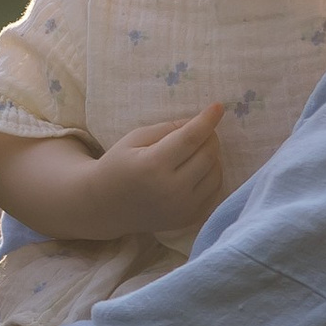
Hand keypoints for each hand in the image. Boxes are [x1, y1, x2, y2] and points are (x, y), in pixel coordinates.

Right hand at [86, 106, 226, 238]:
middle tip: (201, 130)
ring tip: (196, 150)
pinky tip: (198, 169)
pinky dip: (212, 175)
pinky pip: (215, 191)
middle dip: (210, 136)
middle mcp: (171, 189)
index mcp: (153, 165)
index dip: (207, 120)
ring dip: (212, 156)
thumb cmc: (118, 166)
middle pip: (207, 154)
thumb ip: (167, 128)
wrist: (107, 206)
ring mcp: (182, 208)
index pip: (190, 138)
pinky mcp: (190, 218)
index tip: (218, 106)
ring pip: (216, 173)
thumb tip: (199, 122)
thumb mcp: (135, 138)